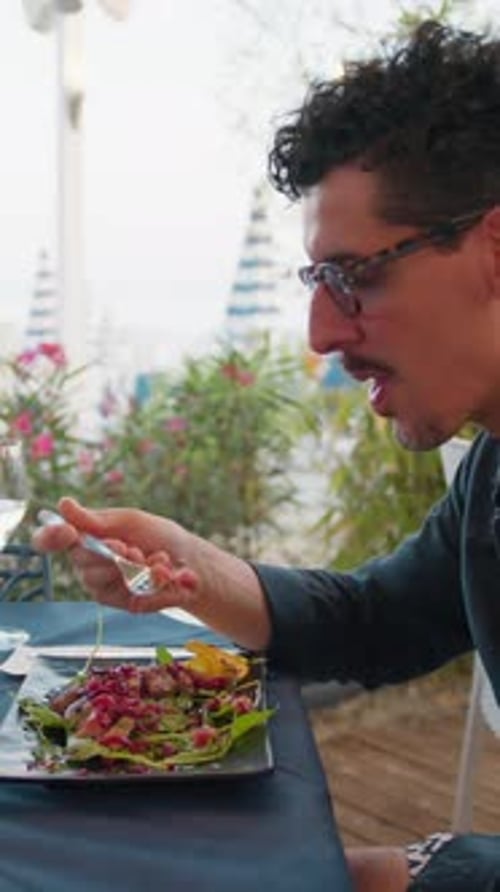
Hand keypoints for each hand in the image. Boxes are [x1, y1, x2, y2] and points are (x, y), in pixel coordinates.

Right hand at [33, 497, 198, 613]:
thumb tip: (63, 504)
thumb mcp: (129, 520)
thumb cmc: (157, 535)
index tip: (67, 532)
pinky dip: (156, 580)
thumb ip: (97, 520)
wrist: (191, 560)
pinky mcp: (125, 604)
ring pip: (108, 579)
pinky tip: (167, 573)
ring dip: (140, 566)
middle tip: (134, 547)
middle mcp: (88, 565)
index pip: (49, 540)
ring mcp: (104, 587)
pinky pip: (133, 593)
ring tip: (158, 558)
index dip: (49, 537)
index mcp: (85, 538)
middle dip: (114, 551)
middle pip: (82, 560)